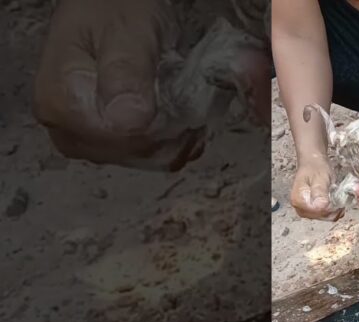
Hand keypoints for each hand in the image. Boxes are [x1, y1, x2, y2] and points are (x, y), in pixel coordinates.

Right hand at [33, 0, 269, 170]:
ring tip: (187, 105)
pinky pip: (148, 157)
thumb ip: (125, 72)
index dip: (155, 125)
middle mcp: (66, 129)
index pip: (118, 140)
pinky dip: (173, 141)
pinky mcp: (109, 142)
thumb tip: (128, 121)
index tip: (176, 100)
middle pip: (132, 153)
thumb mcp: (125, 31)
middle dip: (168, 132)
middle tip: (188, 99)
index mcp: (59, 103)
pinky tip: (184, 119)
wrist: (111, 6)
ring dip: (175, 137)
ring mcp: (88, 140)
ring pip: (144, 158)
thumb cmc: (113, 10)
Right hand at [290, 154, 342, 220]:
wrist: (313, 163)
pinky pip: (327, 216)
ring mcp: (306, 212)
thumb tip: (322, 206)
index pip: (318, 211)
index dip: (330, 205)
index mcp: (298, 200)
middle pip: (322, 216)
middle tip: (340, 195)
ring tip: (339, 196)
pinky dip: (335, 210)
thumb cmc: (315, 168)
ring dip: (336, 209)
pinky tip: (337, 201)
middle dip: (334, 207)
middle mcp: (300, 209)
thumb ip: (320, 192)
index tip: (336, 196)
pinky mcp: (313, 212)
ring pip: (326, 217)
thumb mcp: (319, 177)